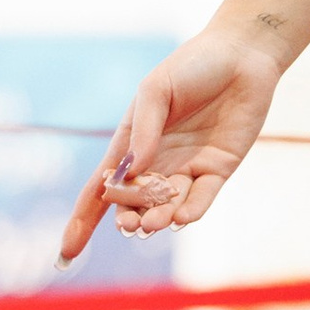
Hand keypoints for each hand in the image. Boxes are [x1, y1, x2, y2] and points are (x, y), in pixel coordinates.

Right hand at [59, 28, 284, 260]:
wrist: (241, 55)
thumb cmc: (192, 66)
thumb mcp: (156, 90)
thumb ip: (144, 129)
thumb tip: (133, 171)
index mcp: (131, 144)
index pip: (100, 189)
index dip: (82, 222)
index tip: (67, 254)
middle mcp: (157, 162)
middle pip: (133, 205)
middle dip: (129, 219)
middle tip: (131, 223)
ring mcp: (187, 167)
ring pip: (167, 207)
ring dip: (158, 219)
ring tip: (153, 223)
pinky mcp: (218, 169)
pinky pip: (201, 198)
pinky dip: (191, 210)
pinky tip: (181, 217)